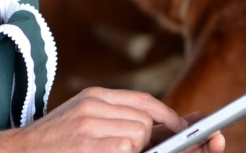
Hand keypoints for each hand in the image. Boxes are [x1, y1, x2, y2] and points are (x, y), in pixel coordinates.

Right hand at [1, 87, 221, 152]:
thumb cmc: (52, 148)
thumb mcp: (86, 125)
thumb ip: (125, 122)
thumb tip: (180, 126)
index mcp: (95, 97)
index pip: (146, 103)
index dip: (172, 120)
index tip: (192, 132)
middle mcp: (93, 105)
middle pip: (148, 121)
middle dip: (154, 142)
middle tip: (146, 149)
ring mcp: (89, 124)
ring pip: (140, 134)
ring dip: (134, 151)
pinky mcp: (89, 143)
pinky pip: (128, 146)